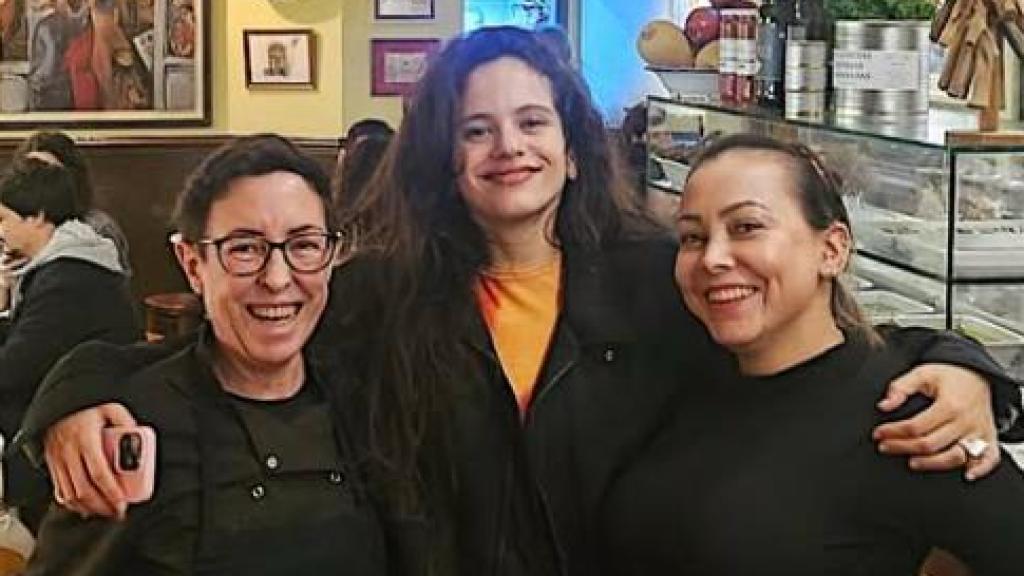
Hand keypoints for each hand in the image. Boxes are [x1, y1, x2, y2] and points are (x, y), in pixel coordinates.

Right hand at [45, 403, 135, 519]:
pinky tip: (85, 508)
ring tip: (105, 512)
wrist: (59, 403)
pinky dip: (72, 503)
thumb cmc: (87, 407)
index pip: (99, 473)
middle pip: (84, 489)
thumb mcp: (110, 408)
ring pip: (70, 494)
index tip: (122, 503)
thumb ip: (125, 422)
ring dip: (88, 508)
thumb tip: (138, 436)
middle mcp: (69, 452)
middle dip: (102, 506)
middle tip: (117, 512)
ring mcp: (57, 460)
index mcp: (85, 440)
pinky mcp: (51, 464)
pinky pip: (59, 491)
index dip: (111, 492)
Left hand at [873, 363, 998, 480]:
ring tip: (912, 462)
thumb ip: (900, 388)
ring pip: (954, 457)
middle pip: (930, 444)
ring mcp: (979, 432)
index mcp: (949, 405)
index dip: (893, 432)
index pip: (915, 427)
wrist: (978, 376)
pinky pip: (989, 459)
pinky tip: (966, 476)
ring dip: (931, 463)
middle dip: (902, 448)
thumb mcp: (922, 373)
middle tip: (885, 447)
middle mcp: (966, 421)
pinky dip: (980, 470)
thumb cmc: (950, 377)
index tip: (878, 434)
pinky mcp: (989, 439)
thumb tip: (884, 405)